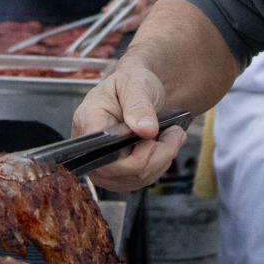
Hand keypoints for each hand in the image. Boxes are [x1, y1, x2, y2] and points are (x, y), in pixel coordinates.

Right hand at [71, 62, 186, 191]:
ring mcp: (101, 165)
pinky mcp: (115, 174)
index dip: (133, 155)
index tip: (154, 136)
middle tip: (175, 133)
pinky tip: (165, 147)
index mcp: (87, 120)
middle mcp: (89, 148)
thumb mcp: (136, 84)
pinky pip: (140, 180)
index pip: (103, 154)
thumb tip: (146, 130)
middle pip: (122, 171)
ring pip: (135, 179)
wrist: (137, 92)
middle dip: (156, 156)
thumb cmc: (132, 84)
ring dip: (161, 160)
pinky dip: (158, 166)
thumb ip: (139, 105)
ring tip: (174, 136)